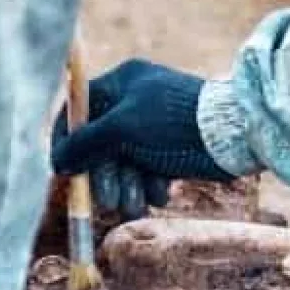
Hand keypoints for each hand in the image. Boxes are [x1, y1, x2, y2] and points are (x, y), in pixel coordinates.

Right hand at [51, 59, 233, 219]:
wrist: (233, 136)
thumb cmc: (174, 122)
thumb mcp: (123, 128)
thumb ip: (86, 143)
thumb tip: (57, 161)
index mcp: (122, 84)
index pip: (80, 111)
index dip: (67, 140)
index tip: (61, 169)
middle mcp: (136, 103)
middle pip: (102, 145)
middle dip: (105, 176)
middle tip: (108, 201)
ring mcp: (154, 128)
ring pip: (125, 165)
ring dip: (127, 188)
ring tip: (135, 206)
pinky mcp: (171, 151)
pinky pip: (148, 173)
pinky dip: (151, 187)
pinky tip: (162, 194)